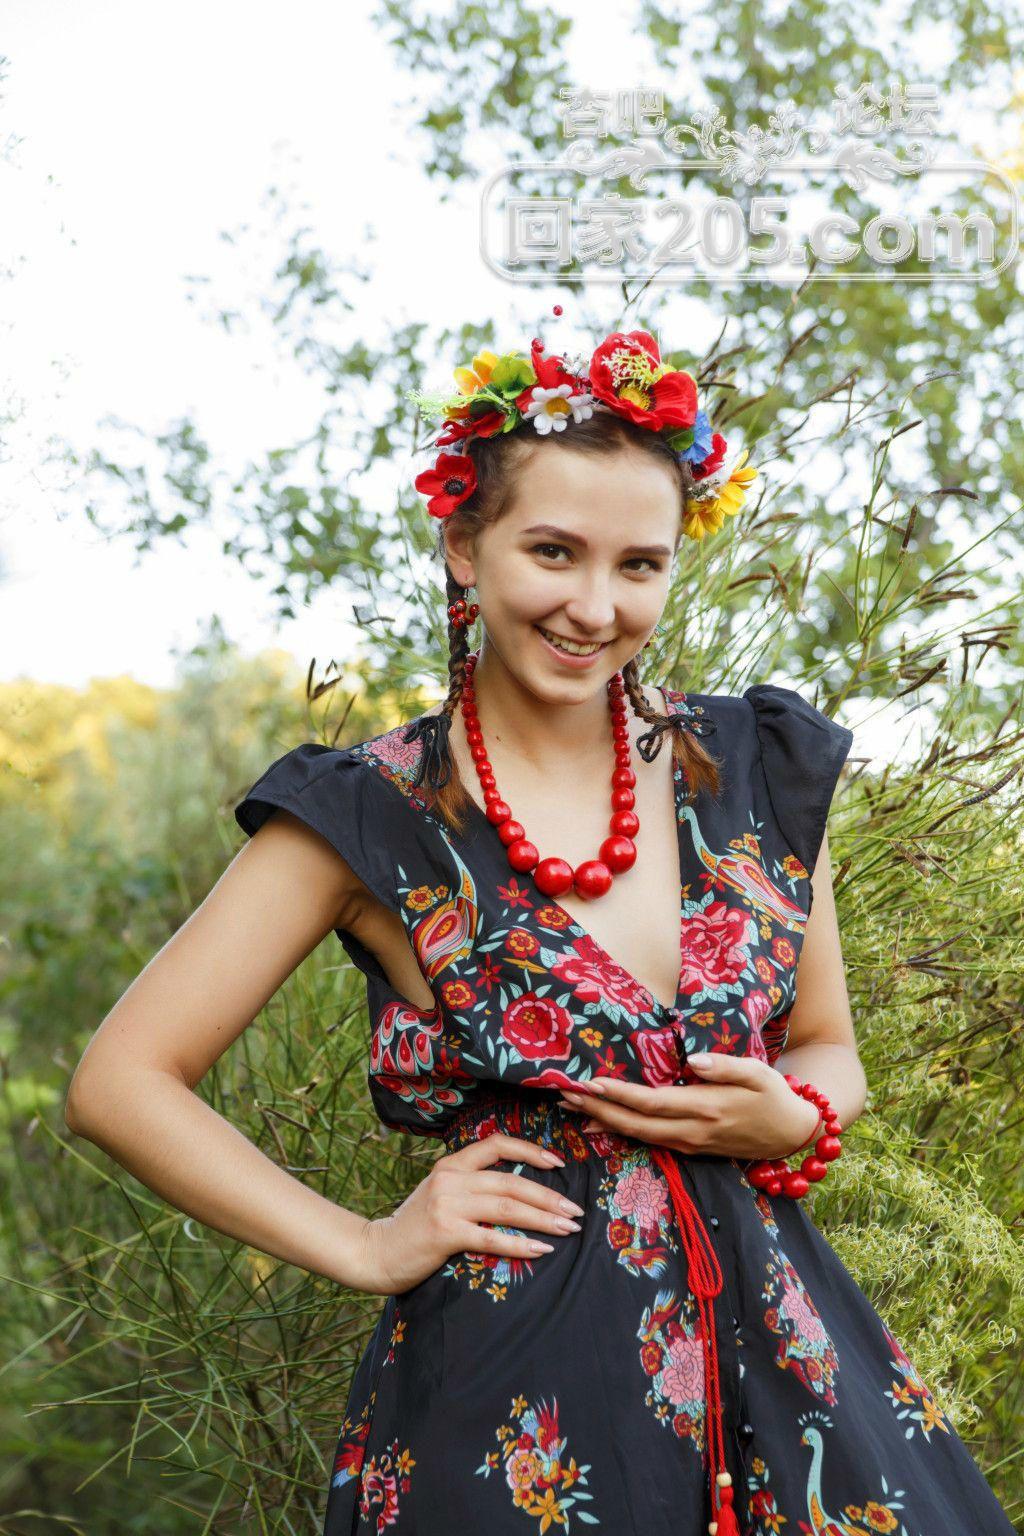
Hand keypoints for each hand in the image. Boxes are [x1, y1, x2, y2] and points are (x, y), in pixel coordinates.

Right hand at [355, 1133, 584, 1295]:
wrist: (376, 1252)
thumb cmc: (414, 1228)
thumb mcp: (440, 1195)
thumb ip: (470, 1187)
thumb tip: (517, 1193)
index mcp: (451, 1164)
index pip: (497, 1144)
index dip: (530, 1150)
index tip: (557, 1164)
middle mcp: (451, 1178)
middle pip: (511, 1181)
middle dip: (549, 1196)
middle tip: (575, 1211)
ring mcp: (447, 1204)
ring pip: (507, 1206)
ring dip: (543, 1218)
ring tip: (568, 1228)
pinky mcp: (445, 1232)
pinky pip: (492, 1237)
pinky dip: (521, 1244)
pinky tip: (541, 1251)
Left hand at [556, 1054, 820, 1161]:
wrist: (792, 1134)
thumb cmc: (774, 1095)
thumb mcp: (758, 1073)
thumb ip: (725, 1066)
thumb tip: (694, 1061)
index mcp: (706, 1108)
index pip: (652, 1102)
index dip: (620, 1095)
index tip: (591, 1083)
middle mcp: (692, 1131)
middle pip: (635, 1124)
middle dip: (598, 1110)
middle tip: (565, 1096)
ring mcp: (689, 1144)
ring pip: (638, 1136)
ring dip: (604, 1121)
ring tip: (573, 1107)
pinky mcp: (690, 1148)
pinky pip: (649, 1141)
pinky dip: (621, 1132)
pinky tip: (601, 1124)